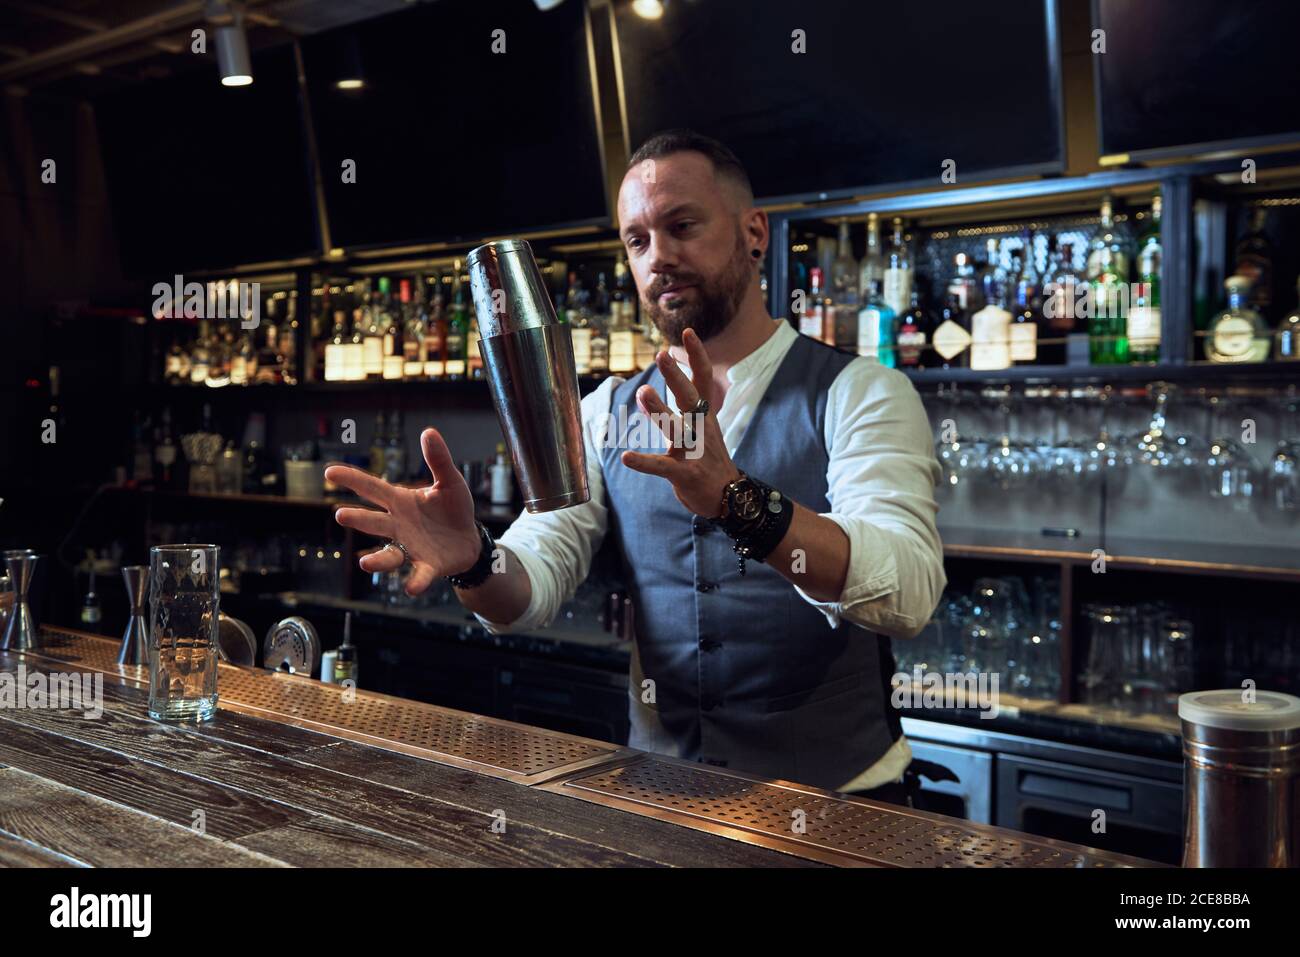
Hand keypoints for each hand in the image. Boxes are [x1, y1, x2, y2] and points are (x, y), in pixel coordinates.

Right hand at [325, 428, 481, 595]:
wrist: (469, 540)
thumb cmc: (454, 509)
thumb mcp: (450, 481)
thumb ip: (438, 460)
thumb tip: (429, 431)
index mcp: (401, 502)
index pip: (373, 489)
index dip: (352, 480)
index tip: (330, 472)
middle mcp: (399, 526)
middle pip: (375, 521)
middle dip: (358, 519)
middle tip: (340, 514)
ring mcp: (410, 547)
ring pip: (389, 553)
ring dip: (377, 559)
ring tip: (365, 562)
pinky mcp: (427, 565)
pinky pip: (419, 574)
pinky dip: (416, 581)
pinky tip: (412, 588)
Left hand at [620, 327, 740, 516]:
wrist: (732, 498)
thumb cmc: (710, 459)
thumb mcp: (703, 429)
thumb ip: (681, 409)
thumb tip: (651, 389)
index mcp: (705, 416)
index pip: (702, 380)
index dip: (697, 355)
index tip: (688, 332)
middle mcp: (701, 429)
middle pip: (689, 397)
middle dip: (676, 376)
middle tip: (661, 354)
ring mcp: (694, 451)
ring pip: (676, 427)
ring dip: (660, 410)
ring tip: (644, 393)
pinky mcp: (685, 474)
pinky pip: (661, 467)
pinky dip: (643, 462)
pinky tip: (626, 457)